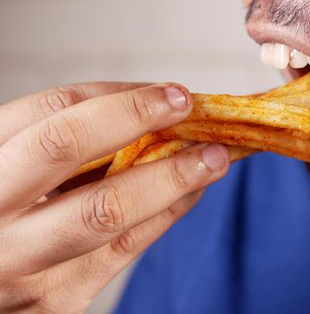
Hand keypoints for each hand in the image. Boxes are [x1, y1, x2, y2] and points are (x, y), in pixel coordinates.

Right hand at [0, 82, 228, 312]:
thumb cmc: (10, 215)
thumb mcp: (18, 171)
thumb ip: (64, 146)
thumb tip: (149, 115)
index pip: (50, 112)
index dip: (118, 97)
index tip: (170, 93)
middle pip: (64, 147)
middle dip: (136, 118)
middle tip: (190, 107)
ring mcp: (20, 262)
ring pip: (110, 209)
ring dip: (173, 175)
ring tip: (214, 157)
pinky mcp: (57, 299)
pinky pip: (125, 248)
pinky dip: (167, 214)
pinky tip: (191, 194)